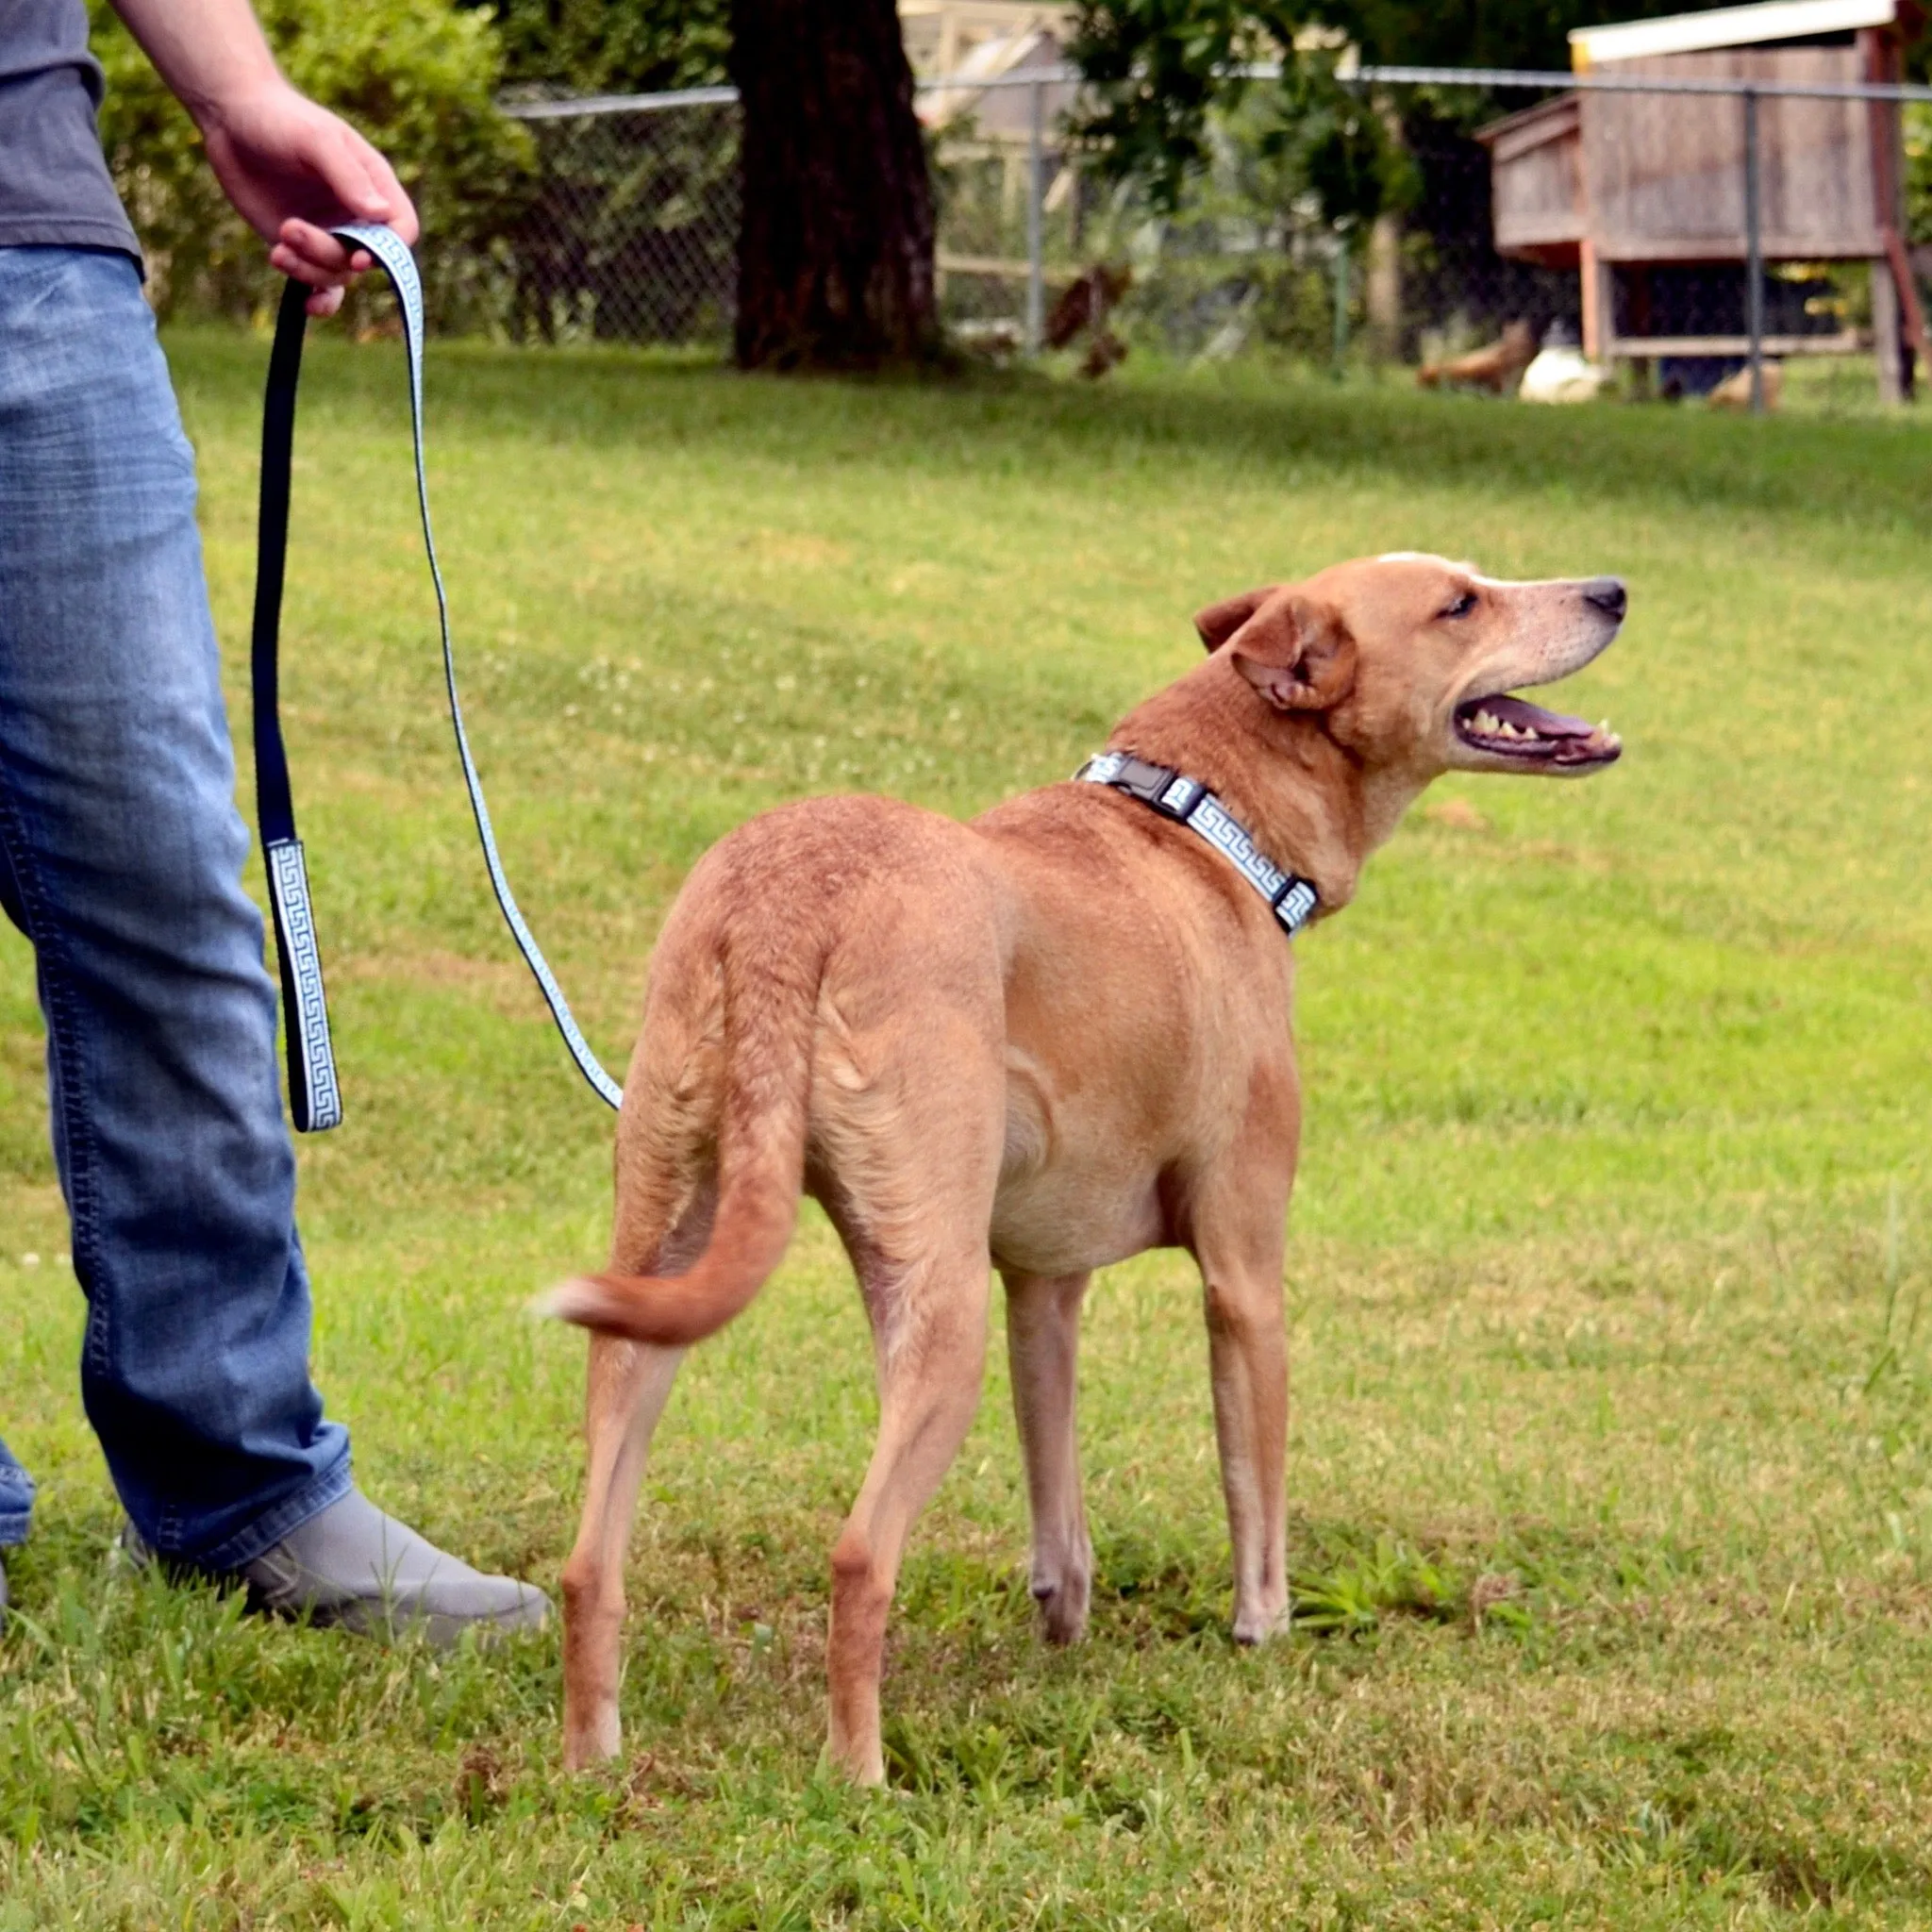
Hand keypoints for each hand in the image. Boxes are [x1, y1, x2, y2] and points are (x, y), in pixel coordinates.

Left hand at [198, 80, 418, 317]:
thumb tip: (381, 215)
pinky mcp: (301, 247)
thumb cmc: (279, 118)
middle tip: (290, 229)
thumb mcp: (316, 140)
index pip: (402, 229)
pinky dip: (317, 299)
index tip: (358, 256)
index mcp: (373, 187)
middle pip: (364, 259)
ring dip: (308, 269)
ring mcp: (330, 234)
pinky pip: (319, 285)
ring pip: (337, 275)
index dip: (388, 251)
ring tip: (277, 248)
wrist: (232, 118)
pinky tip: (306, 304)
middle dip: (329, 254)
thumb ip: (348, 176)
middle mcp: (356, 216)